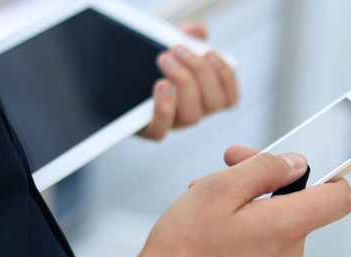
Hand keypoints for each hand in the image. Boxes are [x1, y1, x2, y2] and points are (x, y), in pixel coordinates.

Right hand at [119, 146, 350, 256]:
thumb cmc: (184, 251)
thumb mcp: (221, 190)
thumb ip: (264, 169)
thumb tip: (293, 163)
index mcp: (289, 225)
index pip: (340, 196)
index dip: (327, 170)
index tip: (298, 157)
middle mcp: (287, 248)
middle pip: (295, 197)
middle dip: (263, 173)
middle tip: (229, 160)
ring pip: (270, 212)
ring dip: (243, 194)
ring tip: (205, 190)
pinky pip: (256, 233)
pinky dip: (237, 215)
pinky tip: (205, 214)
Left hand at [138, 22, 237, 139]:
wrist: (122, 81)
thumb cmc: (156, 65)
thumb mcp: (175, 47)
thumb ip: (189, 36)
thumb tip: (194, 31)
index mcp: (205, 97)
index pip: (229, 98)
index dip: (226, 77)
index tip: (210, 53)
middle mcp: (194, 112)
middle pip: (213, 104)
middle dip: (200, 71)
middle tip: (178, 48)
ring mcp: (174, 123)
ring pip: (192, 116)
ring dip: (183, 82)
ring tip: (165, 58)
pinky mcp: (150, 130)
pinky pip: (161, 131)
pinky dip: (164, 108)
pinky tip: (160, 84)